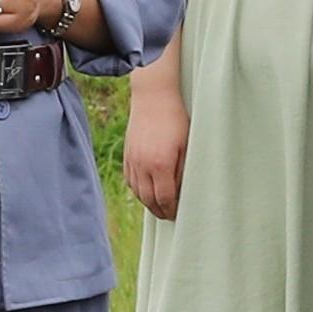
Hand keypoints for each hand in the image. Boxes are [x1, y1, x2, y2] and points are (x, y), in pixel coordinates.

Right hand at [125, 83, 185, 222]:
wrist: (153, 96)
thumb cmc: (175, 118)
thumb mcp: (186, 145)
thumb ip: (182, 170)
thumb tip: (181, 190)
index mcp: (161, 164)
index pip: (165, 198)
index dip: (171, 209)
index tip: (177, 214)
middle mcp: (143, 165)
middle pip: (149, 199)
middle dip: (159, 211)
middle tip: (168, 215)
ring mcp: (133, 160)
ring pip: (137, 192)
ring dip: (147, 203)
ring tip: (158, 206)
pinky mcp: (127, 154)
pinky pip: (129, 180)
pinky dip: (137, 190)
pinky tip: (145, 191)